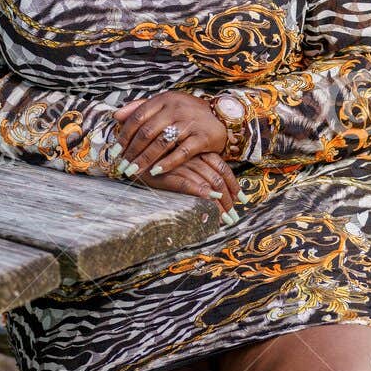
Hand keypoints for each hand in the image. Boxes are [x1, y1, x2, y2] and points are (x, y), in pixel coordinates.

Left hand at [112, 90, 226, 177]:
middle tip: (122, 165)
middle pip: (147, 132)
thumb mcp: (166, 104)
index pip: (137, 117)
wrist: (222, 116)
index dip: (124, 135)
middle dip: (132, 151)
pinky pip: (181, 152)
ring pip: (161, 143)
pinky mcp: (202, 137)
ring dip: (145, 159)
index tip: (115, 151)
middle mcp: (176, 109)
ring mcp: (190, 123)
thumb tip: (116, 115)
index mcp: (164, 100)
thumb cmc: (188, 113)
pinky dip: (167, 163)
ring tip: (134, 171)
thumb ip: (141, 107)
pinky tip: (155, 171)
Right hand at [126, 150, 240, 219]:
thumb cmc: (156, 160)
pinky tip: (208, 203)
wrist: (129, 155)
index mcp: (196, 151)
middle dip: (229, 200)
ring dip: (218, 203)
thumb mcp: (179, 162)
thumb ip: (196, 170)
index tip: (241, 200)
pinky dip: (200, 194)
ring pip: (207, 183)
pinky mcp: (166, 174)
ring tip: (226, 219)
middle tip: (234, 216)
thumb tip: (216, 191)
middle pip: (218, 178)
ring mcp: (179, 164)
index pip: (222, 168)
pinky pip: (187, 184)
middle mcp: (191, 156)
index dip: (234, 185)